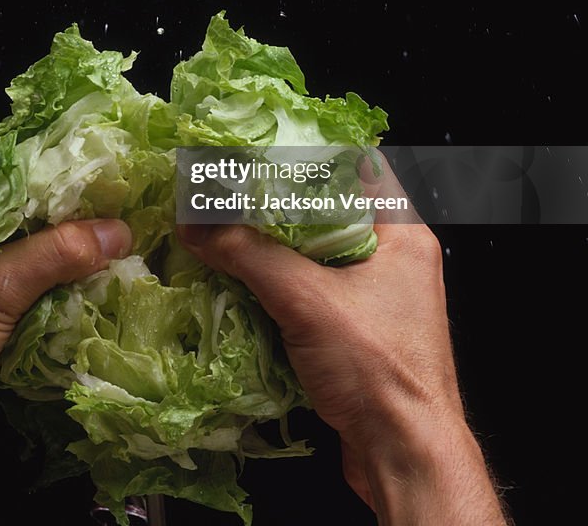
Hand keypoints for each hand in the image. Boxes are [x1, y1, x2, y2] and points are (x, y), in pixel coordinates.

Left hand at [0, 193, 130, 525]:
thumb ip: (56, 254)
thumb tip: (122, 231)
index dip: (46, 171)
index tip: (94, 171)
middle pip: (14, 219)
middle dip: (62, 220)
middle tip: (114, 208)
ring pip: (20, 259)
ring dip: (61, 260)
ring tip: (115, 243)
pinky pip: (21, 295)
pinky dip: (52, 293)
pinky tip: (92, 287)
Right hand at [177, 157, 510, 525]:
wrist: (404, 454)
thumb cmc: (377, 369)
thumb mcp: (305, 299)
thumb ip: (248, 254)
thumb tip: (196, 223)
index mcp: (402, 234)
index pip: (359, 167)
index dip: (311, 152)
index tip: (265, 146)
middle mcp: (397, 259)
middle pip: (332, 210)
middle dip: (281, 202)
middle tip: (235, 188)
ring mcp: (380, 297)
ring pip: (320, 254)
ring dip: (277, 247)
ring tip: (231, 229)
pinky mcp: (360, 332)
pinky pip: (315, 291)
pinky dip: (282, 285)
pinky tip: (244, 281)